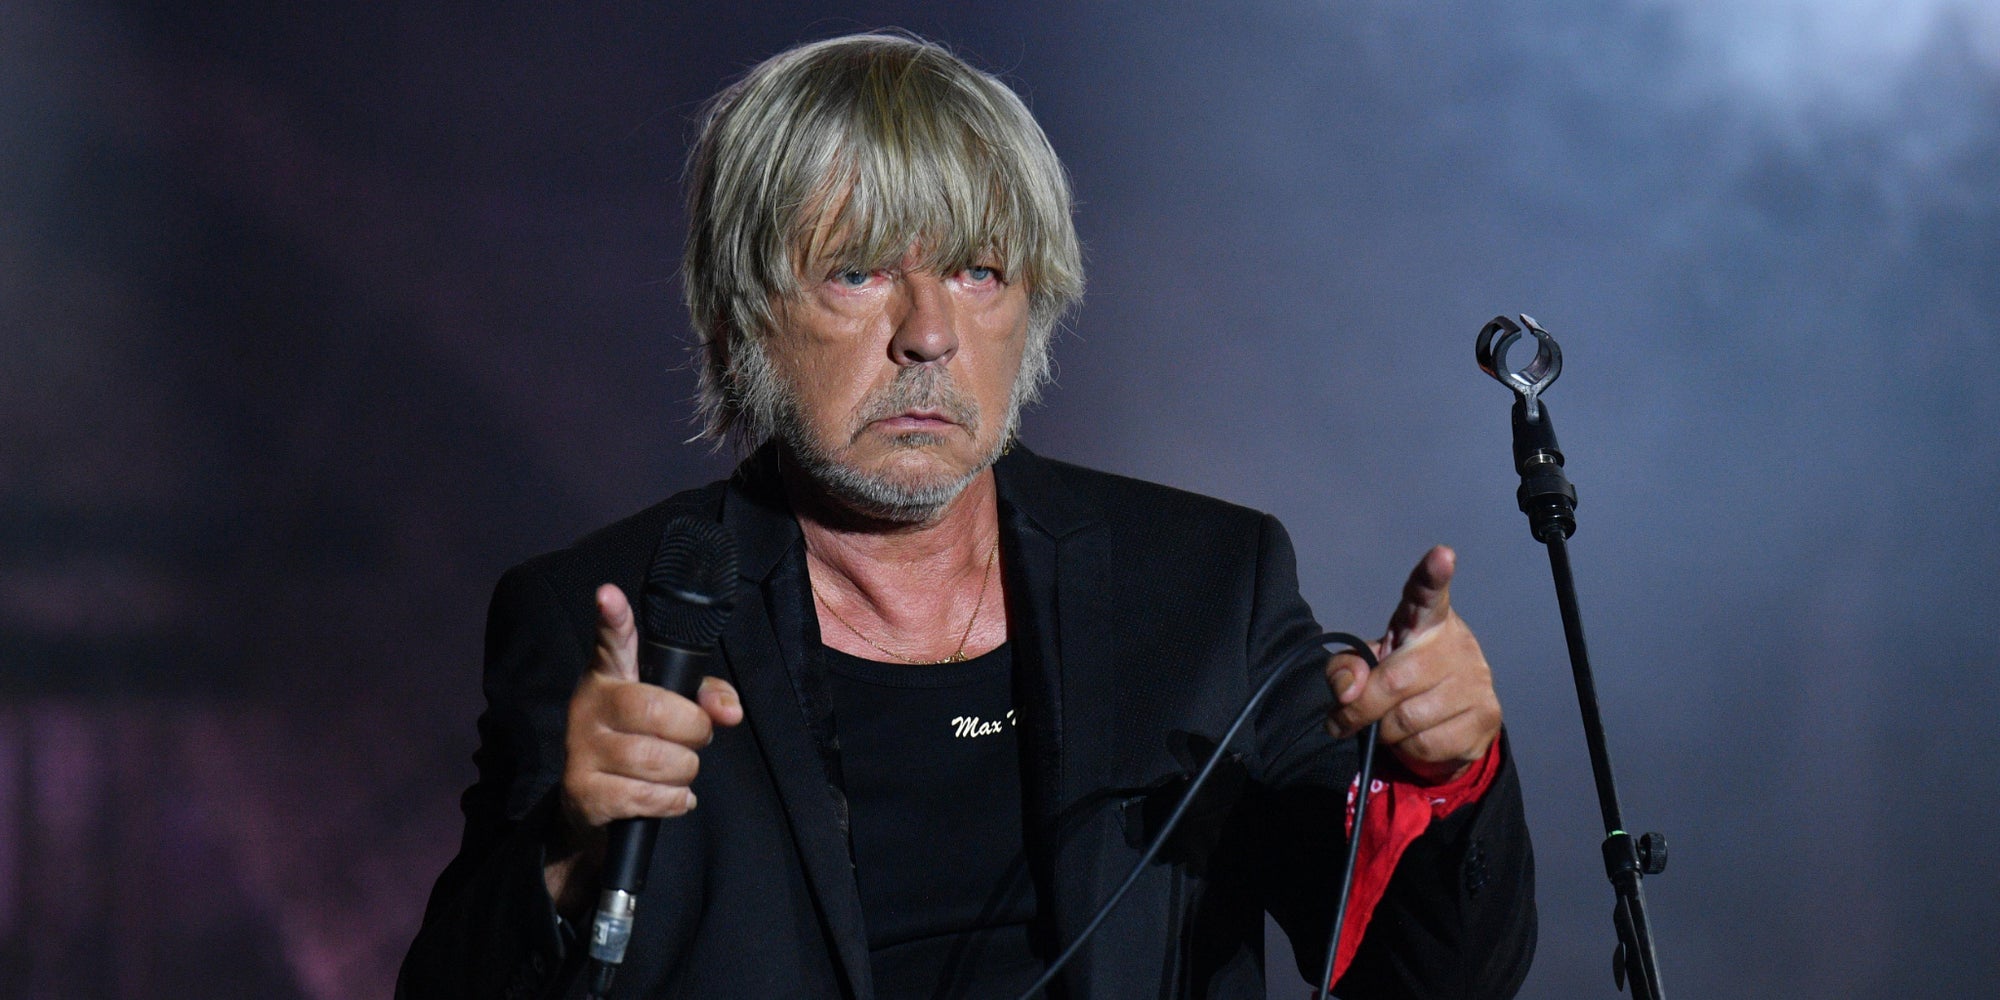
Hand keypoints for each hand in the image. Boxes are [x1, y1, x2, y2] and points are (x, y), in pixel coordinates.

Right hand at [546, 583, 742, 905]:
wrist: (591, 809)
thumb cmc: (639, 746)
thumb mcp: (670, 715)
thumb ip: (706, 700)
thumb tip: (730, 712)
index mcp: (610, 678)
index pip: (611, 641)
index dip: (612, 618)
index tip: (609, 594)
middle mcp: (588, 708)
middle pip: (656, 710)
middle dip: (694, 731)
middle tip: (696, 739)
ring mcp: (581, 751)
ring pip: (656, 758)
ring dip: (684, 771)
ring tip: (680, 772)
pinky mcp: (585, 793)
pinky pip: (647, 796)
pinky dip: (672, 801)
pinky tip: (671, 797)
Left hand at [1324, 545, 1500, 783]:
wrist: (1449, 719)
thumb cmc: (1402, 679)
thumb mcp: (1368, 665)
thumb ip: (1347, 668)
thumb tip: (1349, 690)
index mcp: (1425, 619)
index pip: (1428, 593)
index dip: (1432, 576)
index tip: (1441, 555)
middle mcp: (1457, 643)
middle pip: (1395, 680)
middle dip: (1360, 708)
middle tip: (1343, 719)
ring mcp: (1477, 680)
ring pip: (1408, 719)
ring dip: (1383, 732)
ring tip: (1386, 725)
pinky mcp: (1487, 717)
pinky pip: (1429, 745)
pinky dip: (1408, 750)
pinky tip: (1413, 738)